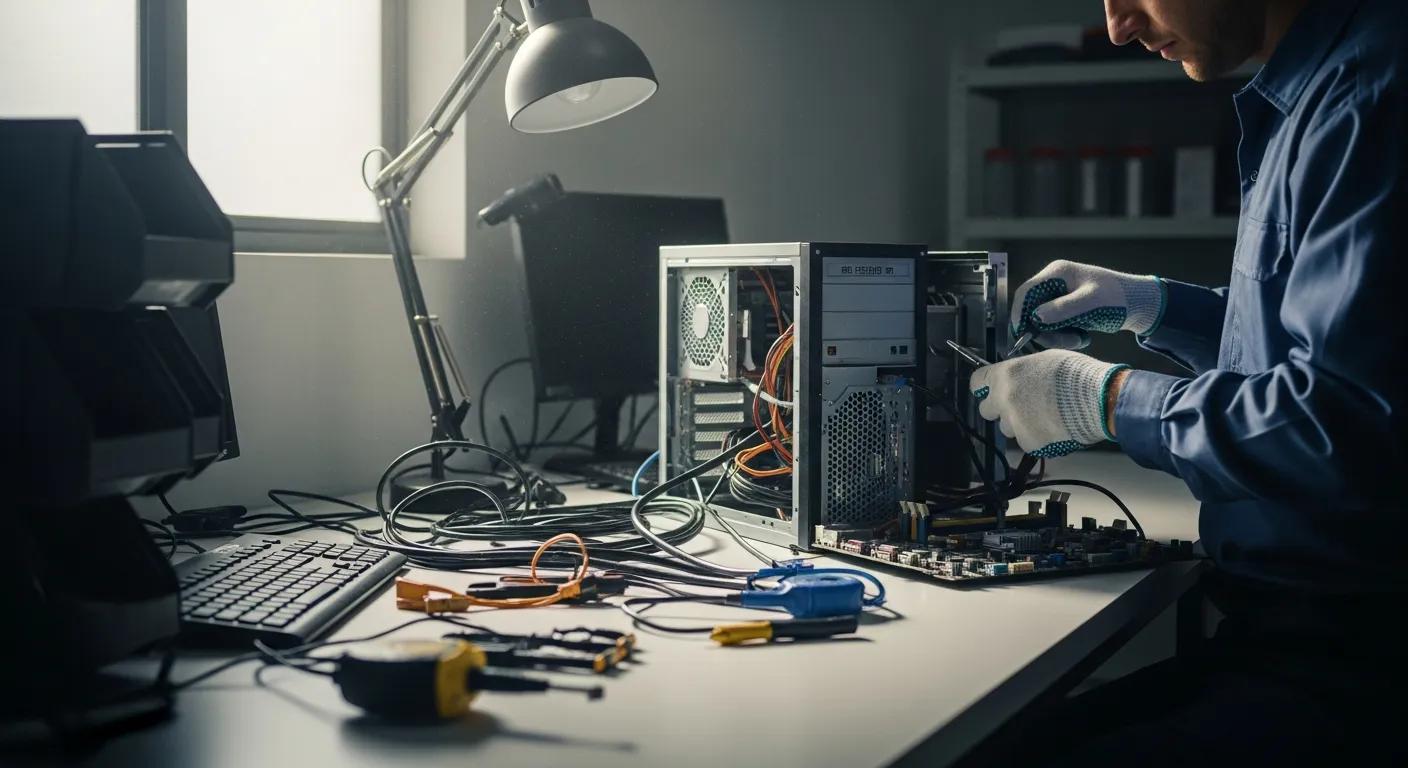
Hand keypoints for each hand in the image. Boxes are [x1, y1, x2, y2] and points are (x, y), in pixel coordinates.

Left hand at [969, 349, 1129, 457]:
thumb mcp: (1044, 360)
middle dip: (1000, 409)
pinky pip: (1027, 441)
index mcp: (1004, 375)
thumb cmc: (1075, 374)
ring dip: (1020, 424)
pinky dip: (1037, 437)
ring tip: (1046, 416)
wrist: (1097, 399)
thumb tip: (1016, 377)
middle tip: (1022, 405)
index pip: (976, 382)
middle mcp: (1003, 400)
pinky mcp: (1028, 442)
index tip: (991, 390)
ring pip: (1008, 428)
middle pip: (987, 410)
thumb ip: (1022, 371)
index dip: (985, 387)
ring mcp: (1015, 424)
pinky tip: (1055, 427)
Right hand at [1011, 260, 1165, 349]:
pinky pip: (1052, 327)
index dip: (1020, 313)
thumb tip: (1035, 317)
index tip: (1021, 334)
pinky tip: (1081, 337)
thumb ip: (1063, 309)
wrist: (1137, 304)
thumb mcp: (1091, 302)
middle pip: (1031, 310)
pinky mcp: (1063, 310)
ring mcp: (1058, 297)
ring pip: (1041, 322)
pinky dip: (1064, 336)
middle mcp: (1053, 283)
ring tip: (1079, 339)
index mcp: (1057, 273)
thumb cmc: (1117, 298)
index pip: (1026, 292)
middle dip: (1044, 330)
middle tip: (1067, 341)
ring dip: (1057, 336)